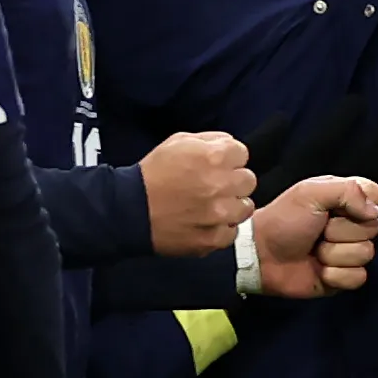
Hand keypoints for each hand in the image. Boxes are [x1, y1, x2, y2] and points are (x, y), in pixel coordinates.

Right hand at [142, 129, 256, 254]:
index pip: (242, 154)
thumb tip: (230, 144)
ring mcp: (219, 214)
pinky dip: (221, 229)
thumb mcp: (177, 142)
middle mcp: (221, 184)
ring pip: (245, 207)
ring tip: (211, 206)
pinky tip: (205, 223)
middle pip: (248, 180)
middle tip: (214, 186)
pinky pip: (232, 232)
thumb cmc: (152, 174)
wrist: (129, 209)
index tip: (217, 165)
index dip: (229, 159)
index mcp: (214, 157)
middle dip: (233, 181)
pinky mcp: (212, 238)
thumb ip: (209, 139)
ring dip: (232, 206)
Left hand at [245, 172, 377, 297]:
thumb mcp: (311, 193)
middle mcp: (351, 224)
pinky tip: (318, 270)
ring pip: (365, 253)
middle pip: (372, 228)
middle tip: (317, 231)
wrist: (262, 255)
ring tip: (314, 251)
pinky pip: (358, 277)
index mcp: (346, 199)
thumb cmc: (284, 220)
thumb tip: (374, 211)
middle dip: (340, 232)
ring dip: (334, 254)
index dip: (362, 204)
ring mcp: (348, 251)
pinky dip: (335, 275)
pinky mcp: (343, 276)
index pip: (377, 197)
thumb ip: (347, 191)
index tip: (336, 208)